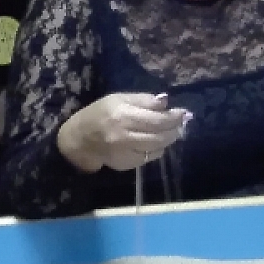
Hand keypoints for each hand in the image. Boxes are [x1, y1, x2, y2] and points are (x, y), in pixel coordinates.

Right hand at [56, 92, 189, 173]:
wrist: (80, 139)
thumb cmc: (100, 113)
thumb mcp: (119, 99)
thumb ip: (143, 100)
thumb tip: (166, 101)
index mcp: (123, 114)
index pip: (156, 118)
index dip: (173, 116)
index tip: (183, 113)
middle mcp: (125, 134)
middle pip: (159, 134)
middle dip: (175, 128)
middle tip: (182, 123)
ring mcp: (126, 152)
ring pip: (157, 147)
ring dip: (169, 139)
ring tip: (174, 131)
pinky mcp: (127, 164)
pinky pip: (149, 157)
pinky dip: (157, 149)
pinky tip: (157, 142)